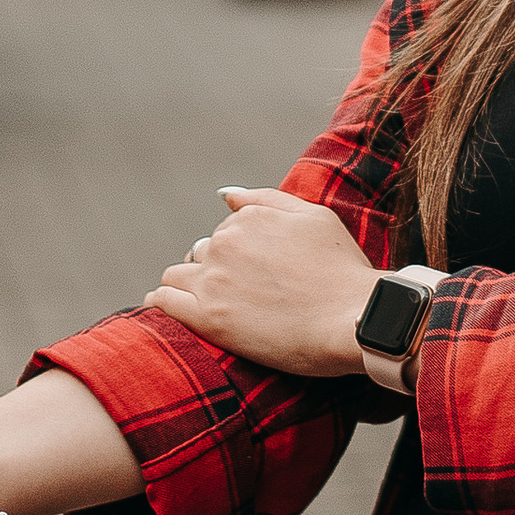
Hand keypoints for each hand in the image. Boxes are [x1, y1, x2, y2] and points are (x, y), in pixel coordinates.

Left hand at [147, 186, 376, 374]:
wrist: (354, 319)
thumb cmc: (344, 271)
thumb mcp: (314, 218)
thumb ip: (265, 200)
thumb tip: (224, 195)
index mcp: (249, 218)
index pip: (224, 232)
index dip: (236, 254)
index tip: (252, 275)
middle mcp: (225, 243)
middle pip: (200, 252)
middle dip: (212, 269)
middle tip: (238, 296)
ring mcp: (213, 280)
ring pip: (176, 275)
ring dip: (185, 285)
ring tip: (204, 304)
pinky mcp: (207, 317)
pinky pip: (163, 301)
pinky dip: (160, 303)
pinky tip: (164, 309)